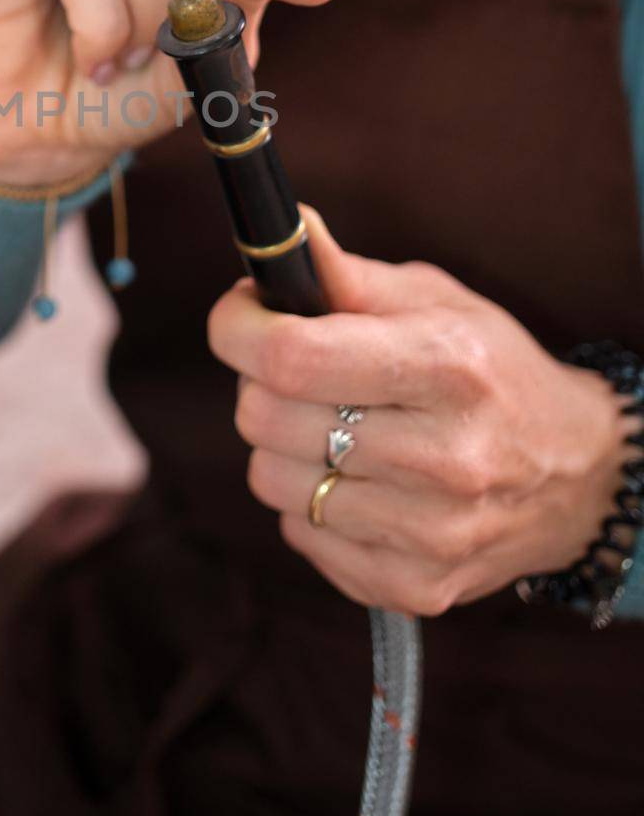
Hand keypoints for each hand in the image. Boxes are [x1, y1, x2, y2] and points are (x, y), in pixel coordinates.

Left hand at [209, 209, 639, 615]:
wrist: (576, 475)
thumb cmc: (491, 371)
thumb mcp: (437, 302)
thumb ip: (349, 274)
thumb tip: (286, 231)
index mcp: (446, 367)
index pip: (293, 356)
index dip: (239, 329)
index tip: (238, 315)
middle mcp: (444, 456)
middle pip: (267, 418)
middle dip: (260, 383)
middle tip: (296, 372)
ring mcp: (431, 531)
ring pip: (271, 480)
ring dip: (282, 447)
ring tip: (332, 427)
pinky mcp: (416, 585)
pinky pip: (301, 534)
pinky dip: (309, 503)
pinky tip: (356, 480)